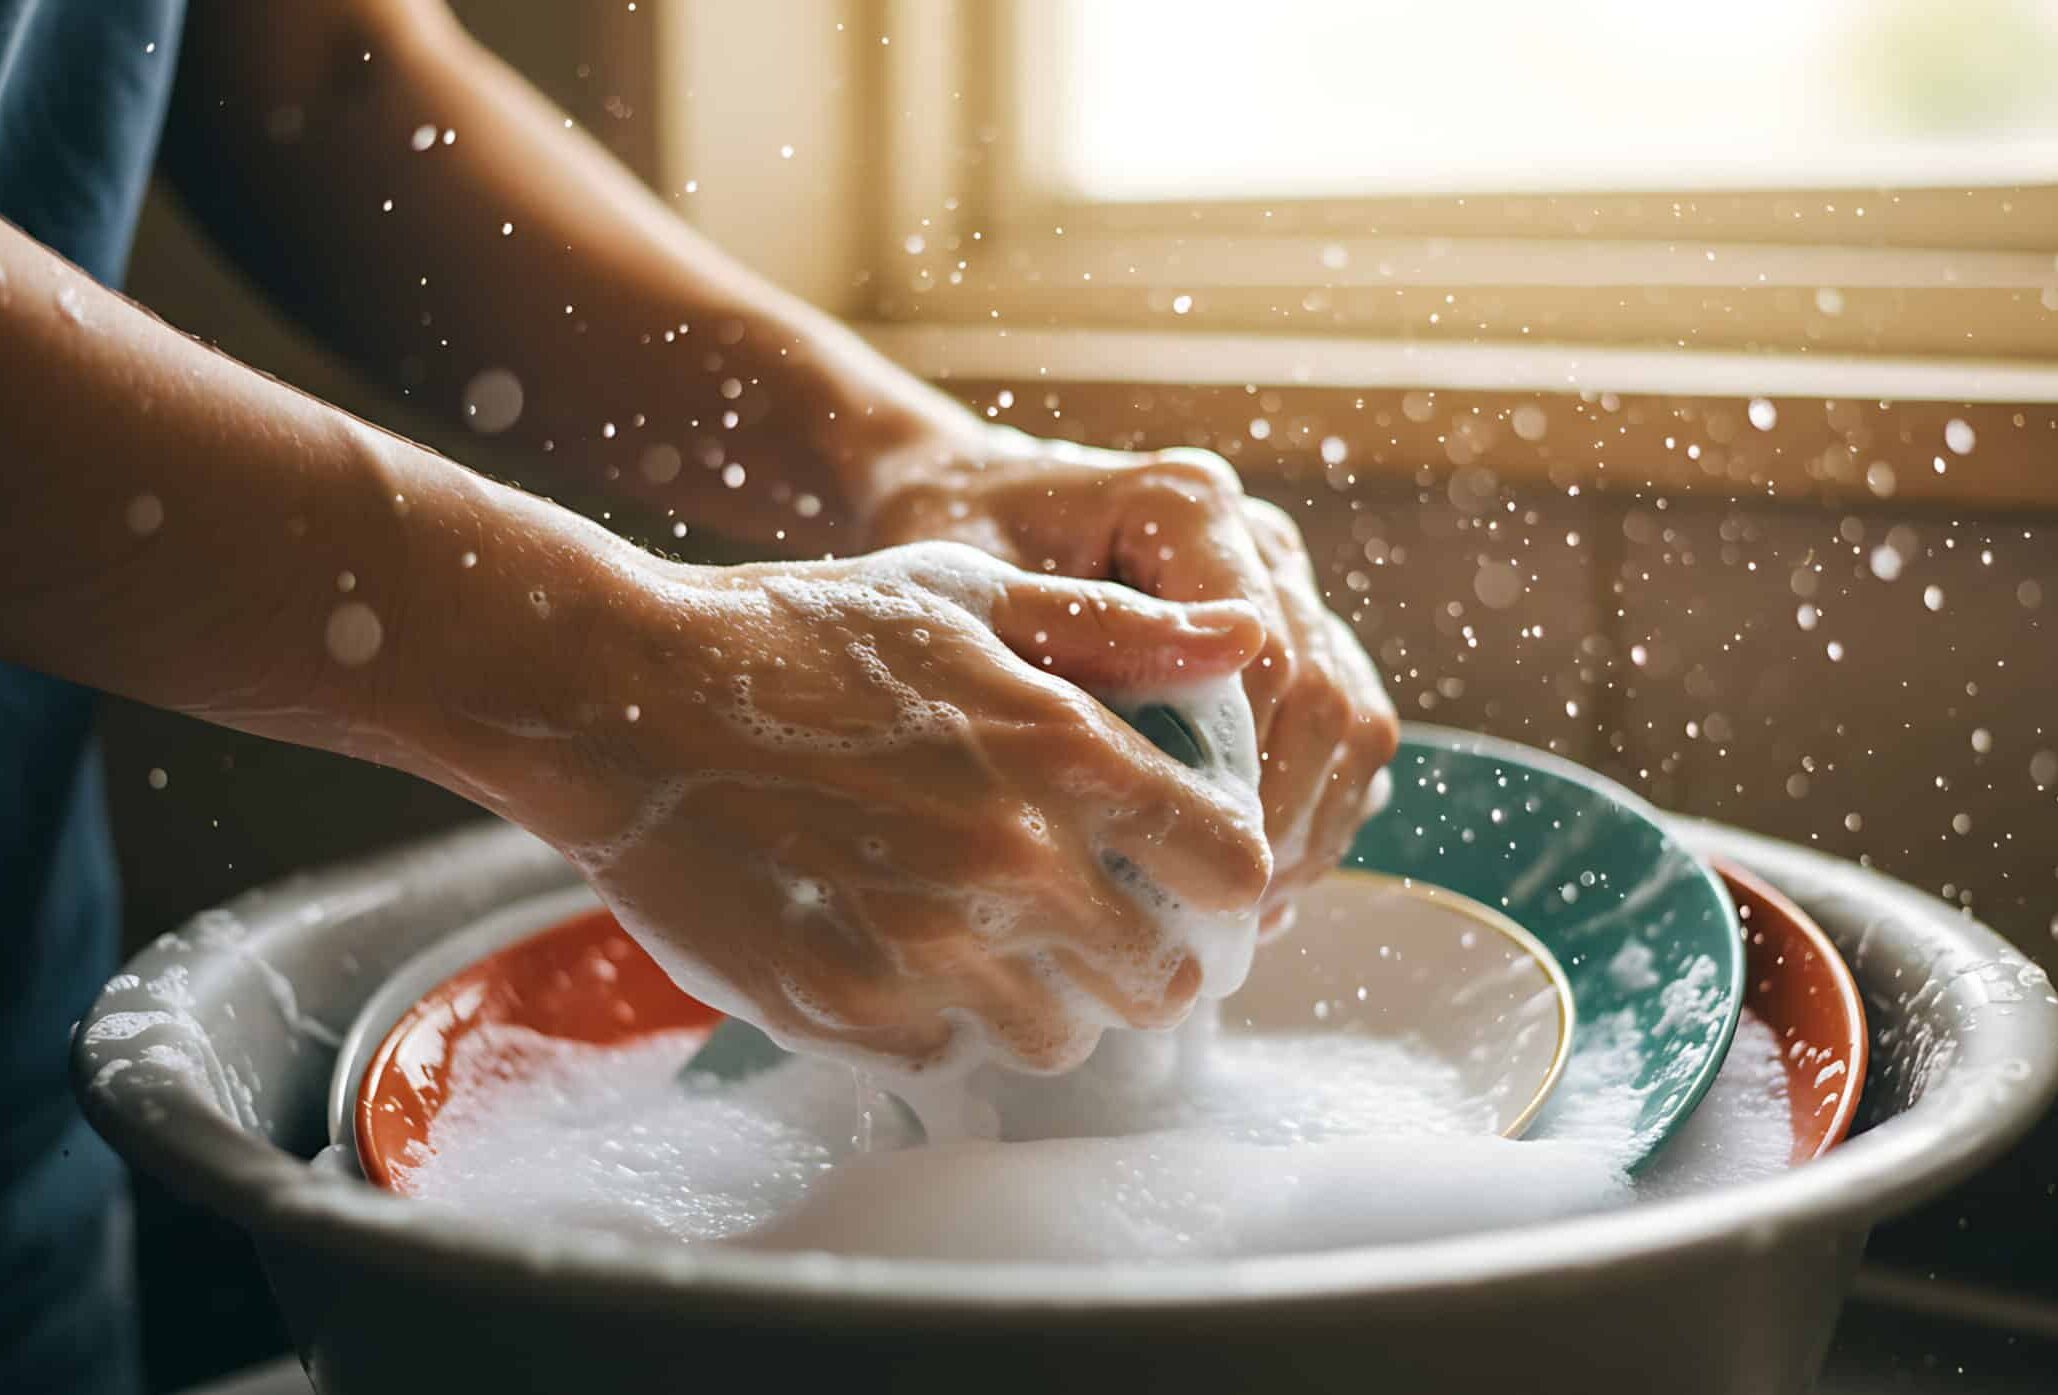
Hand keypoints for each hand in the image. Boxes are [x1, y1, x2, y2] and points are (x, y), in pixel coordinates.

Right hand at [471, 541, 1271, 1073]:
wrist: (623, 699)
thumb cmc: (801, 633)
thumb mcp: (965, 592)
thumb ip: (1116, 627)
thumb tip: (1248, 639)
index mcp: (1059, 751)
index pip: (1228, 865)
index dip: (1225, 877)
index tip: (1193, 873)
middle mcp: (1010, 862)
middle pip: (1163, 976)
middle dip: (1152, 953)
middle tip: (1109, 924)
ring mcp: (927, 948)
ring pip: (1066, 1035)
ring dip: (1056, 999)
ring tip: (1008, 944)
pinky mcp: (849, 1008)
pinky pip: (953, 1054)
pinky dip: (950, 1020)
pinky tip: (915, 957)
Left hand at [860, 427, 1399, 932]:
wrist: (956, 501)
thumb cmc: (949, 543)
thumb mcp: (975, 594)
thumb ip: (1066, 654)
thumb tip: (1158, 764)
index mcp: (1186, 506)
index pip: (1265, 656)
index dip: (1242, 770)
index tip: (1185, 856)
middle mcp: (1256, 541)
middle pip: (1326, 697)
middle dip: (1282, 817)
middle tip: (1224, 909)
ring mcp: (1285, 590)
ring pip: (1352, 723)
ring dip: (1309, 828)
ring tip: (1246, 914)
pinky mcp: (1293, 640)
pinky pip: (1344, 737)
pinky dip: (1313, 818)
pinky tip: (1258, 889)